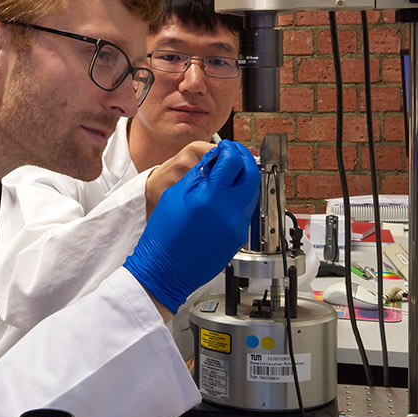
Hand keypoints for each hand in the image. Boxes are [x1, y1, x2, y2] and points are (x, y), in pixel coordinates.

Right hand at [124, 140, 259, 314]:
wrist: (166, 270)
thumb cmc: (164, 235)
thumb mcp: (175, 194)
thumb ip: (199, 173)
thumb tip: (215, 157)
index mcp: (210, 197)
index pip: (233, 161)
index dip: (230, 148)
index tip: (224, 146)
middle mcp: (229, 211)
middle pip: (252, 174)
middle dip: (244, 159)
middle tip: (233, 153)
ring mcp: (237, 226)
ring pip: (253, 192)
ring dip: (245, 177)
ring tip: (231, 172)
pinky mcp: (239, 237)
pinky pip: (247, 209)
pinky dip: (241, 196)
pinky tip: (228, 194)